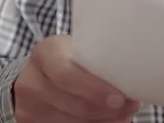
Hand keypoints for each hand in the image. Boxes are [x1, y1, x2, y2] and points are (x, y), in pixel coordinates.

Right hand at [13, 35, 140, 121]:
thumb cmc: (65, 58)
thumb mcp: (75, 48)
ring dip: (104, 122)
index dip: (94, 90)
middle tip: (132, 107)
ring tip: (123, 115)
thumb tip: (133, 74)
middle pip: (75, 106)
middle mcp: (31, 82)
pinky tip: (106, 121)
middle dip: (108, 111)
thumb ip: (95, 56)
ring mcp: (30, 107)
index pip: (67, 75)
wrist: (33, 75)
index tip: (120, 98)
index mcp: (44, 53)